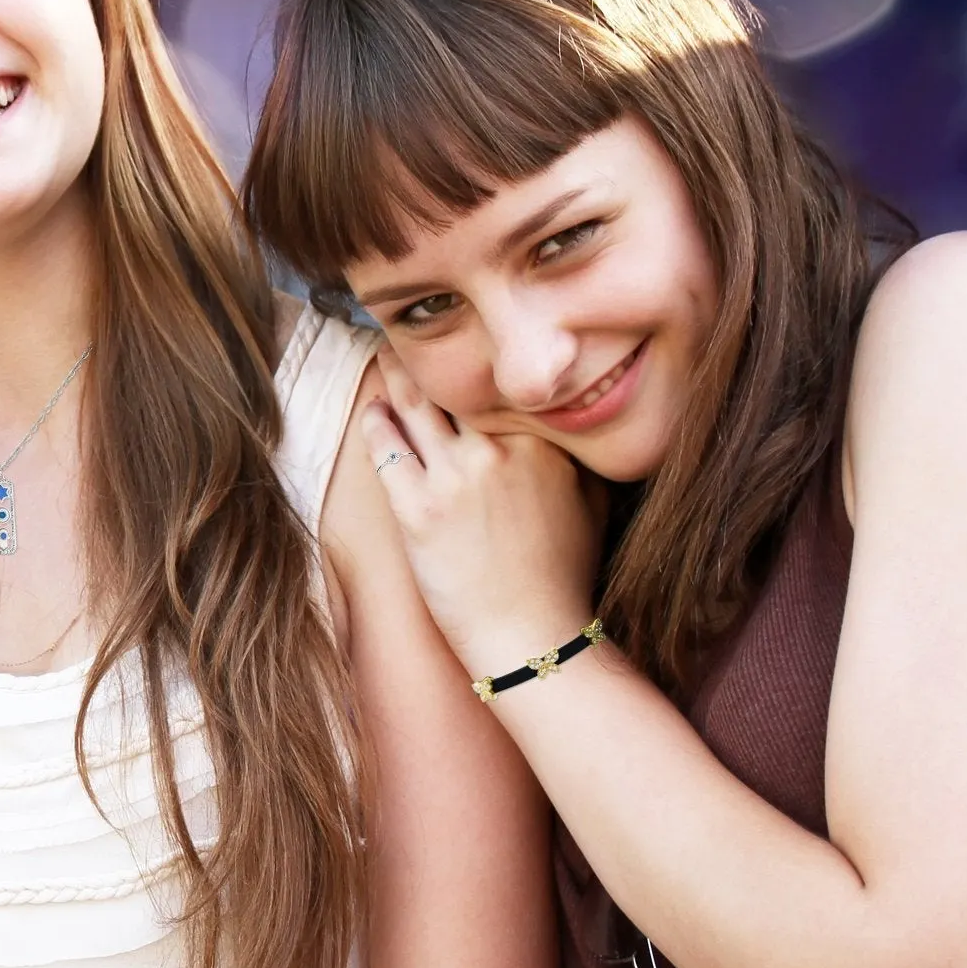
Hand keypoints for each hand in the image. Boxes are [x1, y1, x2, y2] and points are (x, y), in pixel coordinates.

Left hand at [355, 352, 602, 676]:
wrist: (533, 637)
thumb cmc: (564, 574)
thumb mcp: (593, 500)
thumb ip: (576, 450)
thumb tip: (570, 414)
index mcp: (543, 441)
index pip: (500, 381)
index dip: (479, 356)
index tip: (468, 335)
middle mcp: (498, 449)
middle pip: (455, 382)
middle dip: (431, 352)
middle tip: (411, 330)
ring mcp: (454, 478)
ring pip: (414, 404)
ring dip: (396, 374)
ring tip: (385, 353)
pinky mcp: (417, 509)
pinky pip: (385, 448)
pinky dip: (376, 422)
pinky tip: (373, 410)